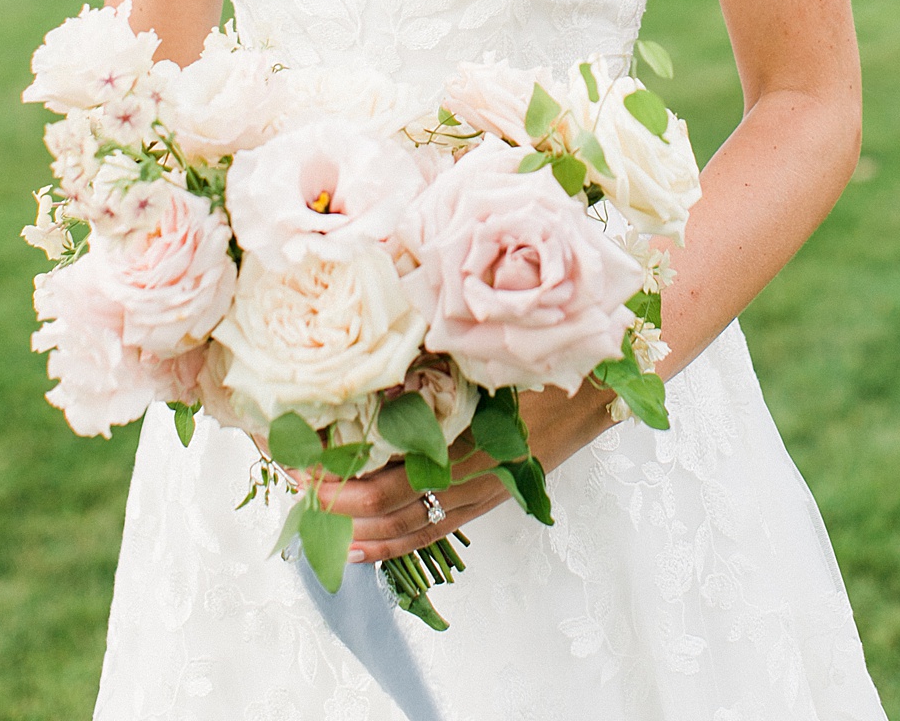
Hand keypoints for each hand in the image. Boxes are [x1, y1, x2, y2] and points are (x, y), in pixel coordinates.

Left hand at [311, 381, 613, 563]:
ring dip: (364, 532)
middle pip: (396, 511)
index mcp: (472, 443)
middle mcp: (477, 478)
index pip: (394, 482)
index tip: (305, 467)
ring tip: (320, 528)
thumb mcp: (490, 355)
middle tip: (298, 491)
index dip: (346, 483)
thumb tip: (375, 368)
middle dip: (341, 507)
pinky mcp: (494, 496)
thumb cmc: (546, 358)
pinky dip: (398, 542)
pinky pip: (440, 530)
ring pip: (415, 529)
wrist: (601, 383)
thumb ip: (439, 366)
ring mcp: (487, 492)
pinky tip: (367, 545)